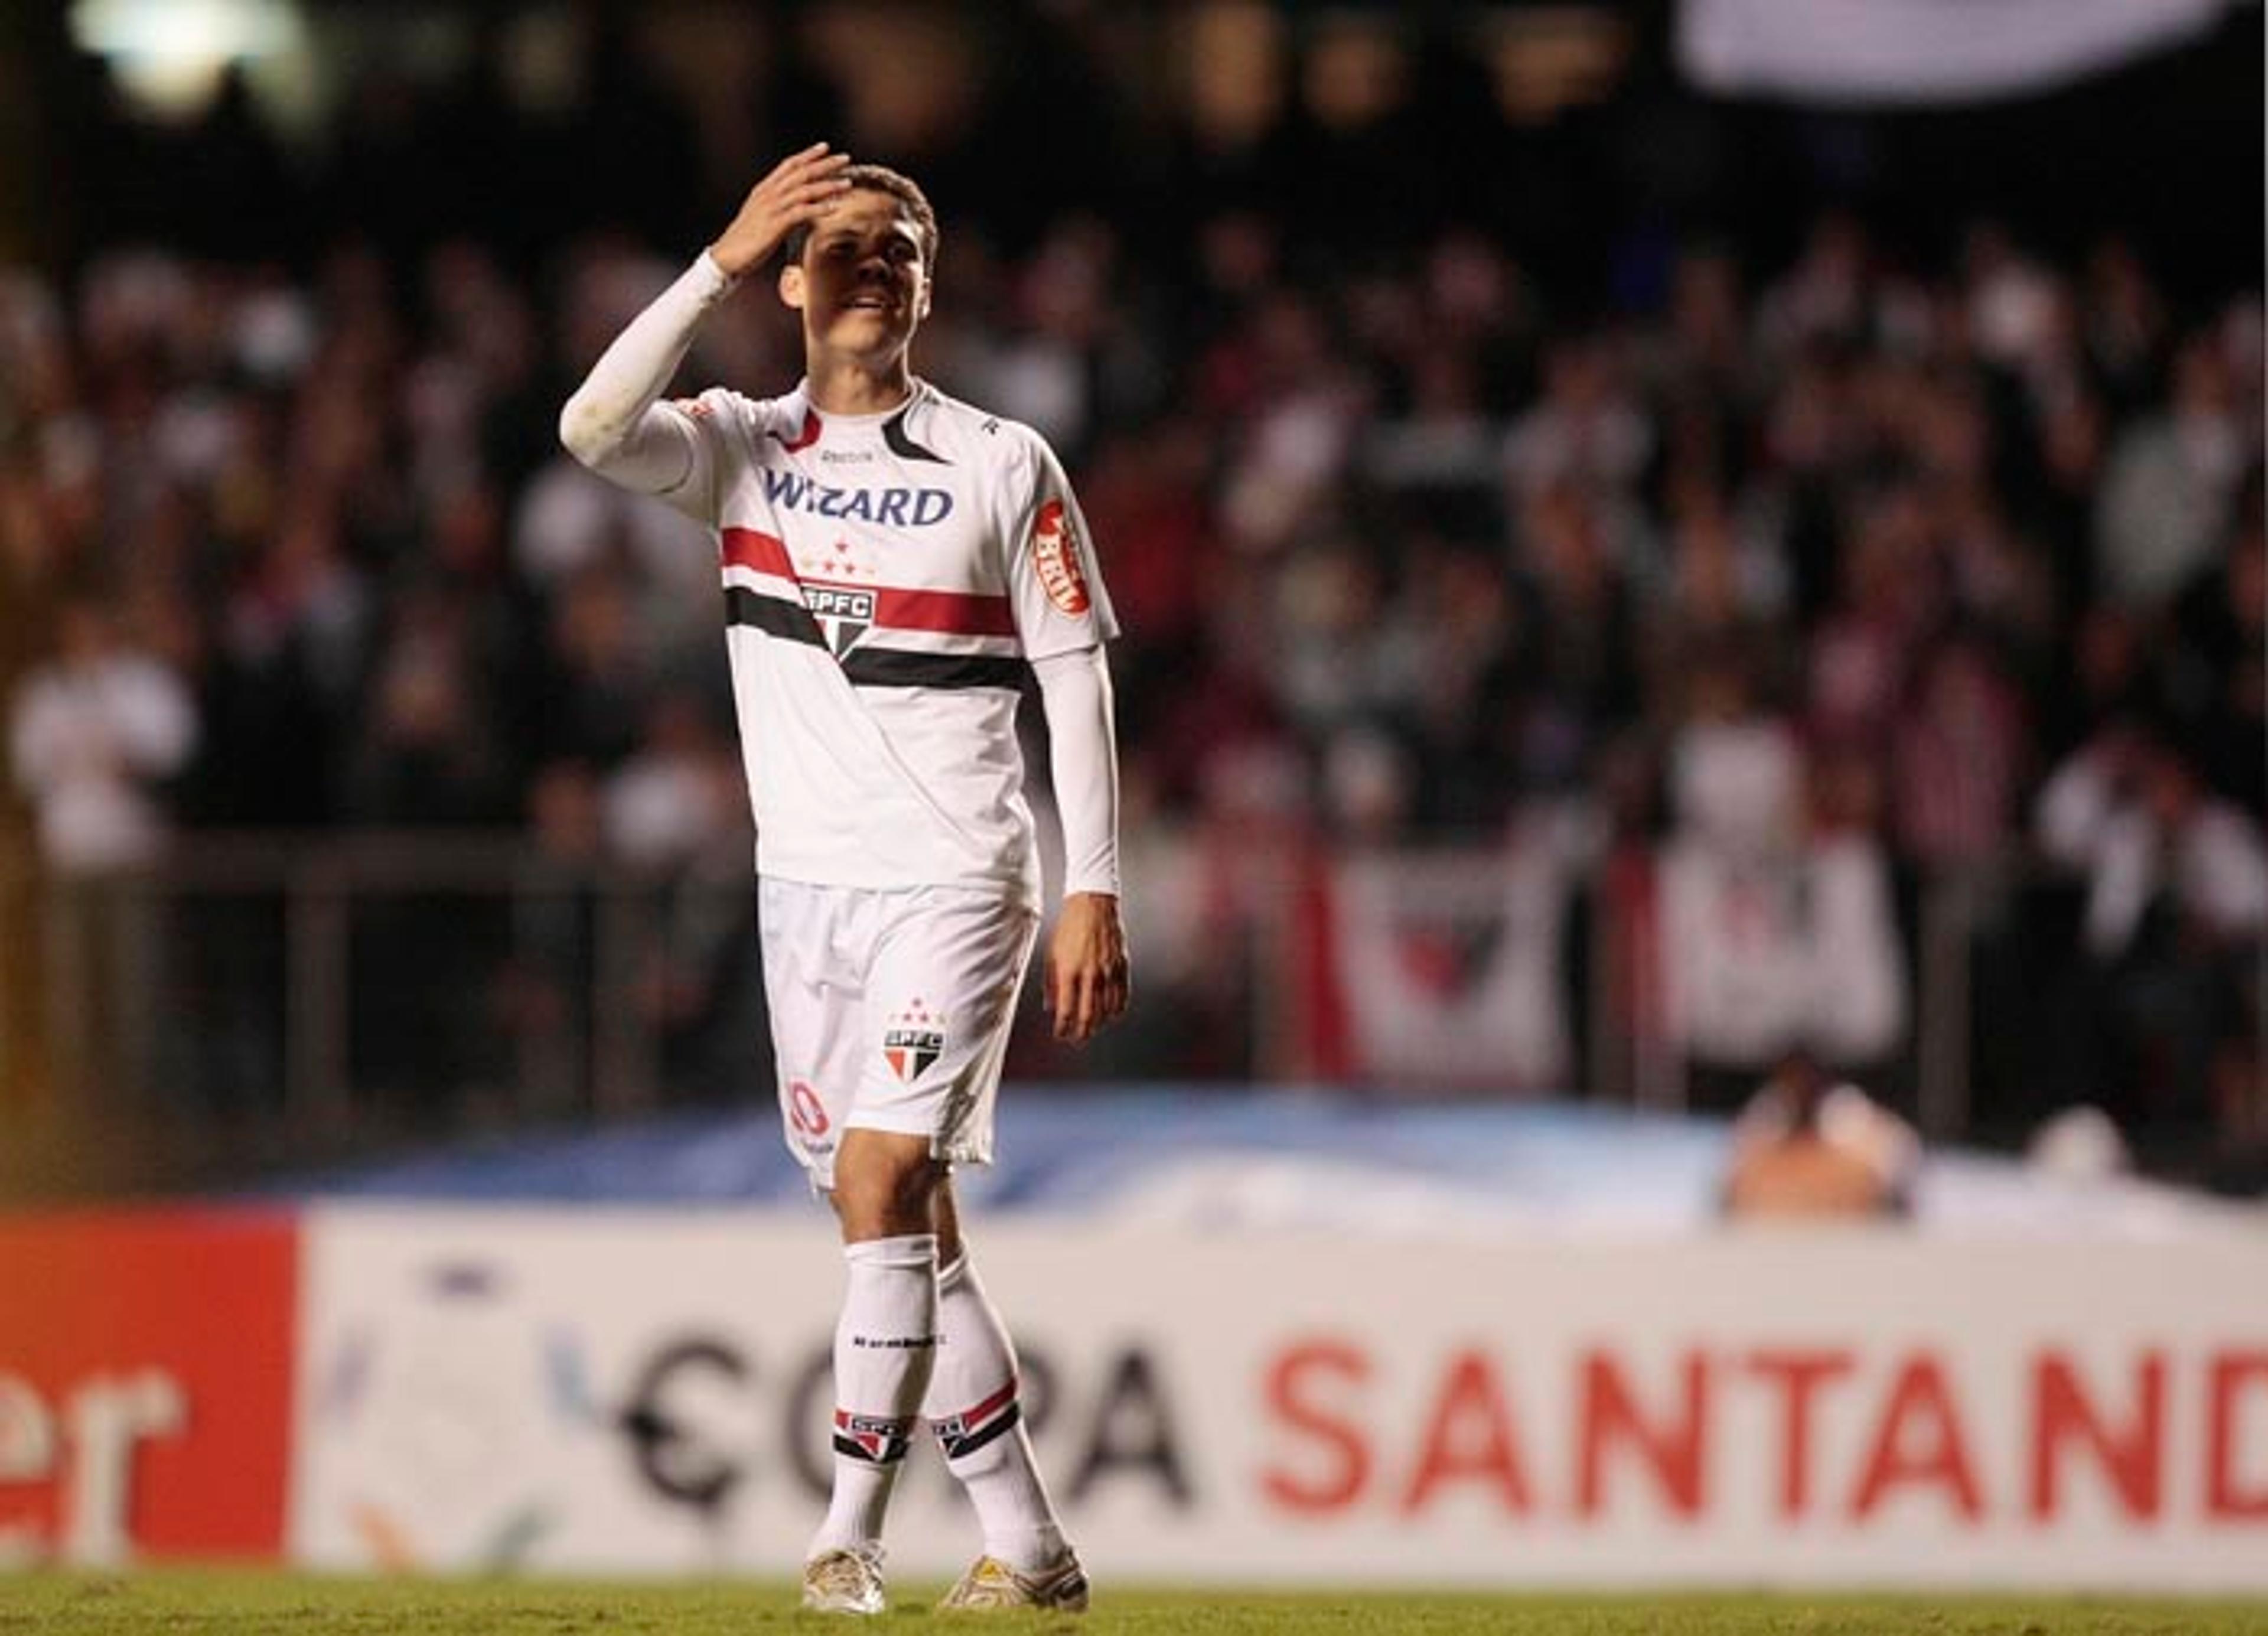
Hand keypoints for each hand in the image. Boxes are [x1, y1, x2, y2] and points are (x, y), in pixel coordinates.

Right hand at [708, 143, 854, 278]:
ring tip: (847, 183)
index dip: (807, 155)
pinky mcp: (775, 225)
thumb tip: (799, 205)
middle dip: (824, 164)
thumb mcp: (762, 216)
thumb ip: (779, 207)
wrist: (727, 256)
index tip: (825, 147)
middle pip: (800, 173)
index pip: (789, 165)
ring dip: (828, 185)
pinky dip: (819, 208)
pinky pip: (801, 213)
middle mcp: (768, 194)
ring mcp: (771, 208)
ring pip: (804, 190)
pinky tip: (834, 208)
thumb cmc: (746, 239)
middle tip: (845, 158)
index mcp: (764, 189)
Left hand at [1044, 892, 1130, 1045]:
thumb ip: (1051, 984)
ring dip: (1099, 1023)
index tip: (1060, 1035)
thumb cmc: (1068, 928)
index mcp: (1068, 972)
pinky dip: (1117, 1009)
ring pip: (1106, 1009)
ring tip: (1092, 1029)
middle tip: (1077, 1040)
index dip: (1062, 1028)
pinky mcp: (1121, 966)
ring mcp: (1108, 971)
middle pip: (1087, 1015)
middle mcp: (1089, 974)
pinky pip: (1122, 996)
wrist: (1092, 905)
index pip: (1066, 1011)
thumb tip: (1051, 1007)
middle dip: (1081, 1032)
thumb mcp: (1051, 954)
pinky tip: (1111, 1015)